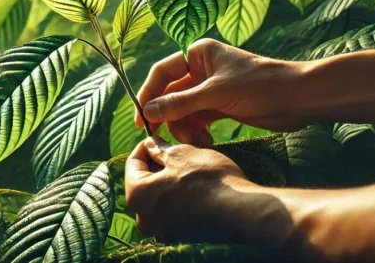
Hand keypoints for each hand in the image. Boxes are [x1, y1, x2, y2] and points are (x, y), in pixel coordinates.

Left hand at [124, 137, 286, 245]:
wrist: (241, 212)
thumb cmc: (207, 180)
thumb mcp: (180, 154)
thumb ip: (159, 150)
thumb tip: (150, 144)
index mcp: (137, 195)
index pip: (132, 163)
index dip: (145, 146)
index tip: (157, 138)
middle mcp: (145, 218)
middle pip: (143, 183)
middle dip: (156, 164)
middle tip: (173, 150)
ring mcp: (164, 230)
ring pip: (159, 198)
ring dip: (168, 180)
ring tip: (187, 166)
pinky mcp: (182, 235)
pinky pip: (173, 211)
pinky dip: (179, 197)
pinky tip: (195, 185)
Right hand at [134, 39, 307, 145]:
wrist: (298, 99)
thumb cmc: (259, 85)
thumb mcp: (216, 94)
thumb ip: (180, 103)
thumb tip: (147, 111)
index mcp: (197, 54)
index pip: (162, 72)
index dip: (148, 93)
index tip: (141, 118)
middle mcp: (201, 69)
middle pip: (170, 94)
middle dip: (168, 115)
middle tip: (162, 137)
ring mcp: (211, 89)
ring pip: (183, 110)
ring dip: (183, 126)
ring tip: (193, 140)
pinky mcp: (221, 106)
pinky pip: (198, 119)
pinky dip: (196, 131)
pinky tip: (204, 141)